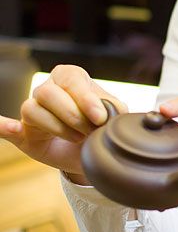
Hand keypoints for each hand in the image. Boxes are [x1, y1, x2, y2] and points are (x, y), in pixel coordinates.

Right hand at [0, 64, 124, 178]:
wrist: (89, 153)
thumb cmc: (99, 128)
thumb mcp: (113, 116)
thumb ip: (113, 109)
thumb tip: (110, 111)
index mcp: (70, 78)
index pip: (71, 78)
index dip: (85, 98)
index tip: (100, 118)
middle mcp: (48, 89)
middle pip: (49, 93)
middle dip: (73, 115)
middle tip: (90, 132)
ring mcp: (32, 110)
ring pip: (33, 110)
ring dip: (57, 127)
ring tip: (78, 138)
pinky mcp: (22, 132)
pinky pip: (6, 127)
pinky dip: (3, 126)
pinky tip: (12, 127)